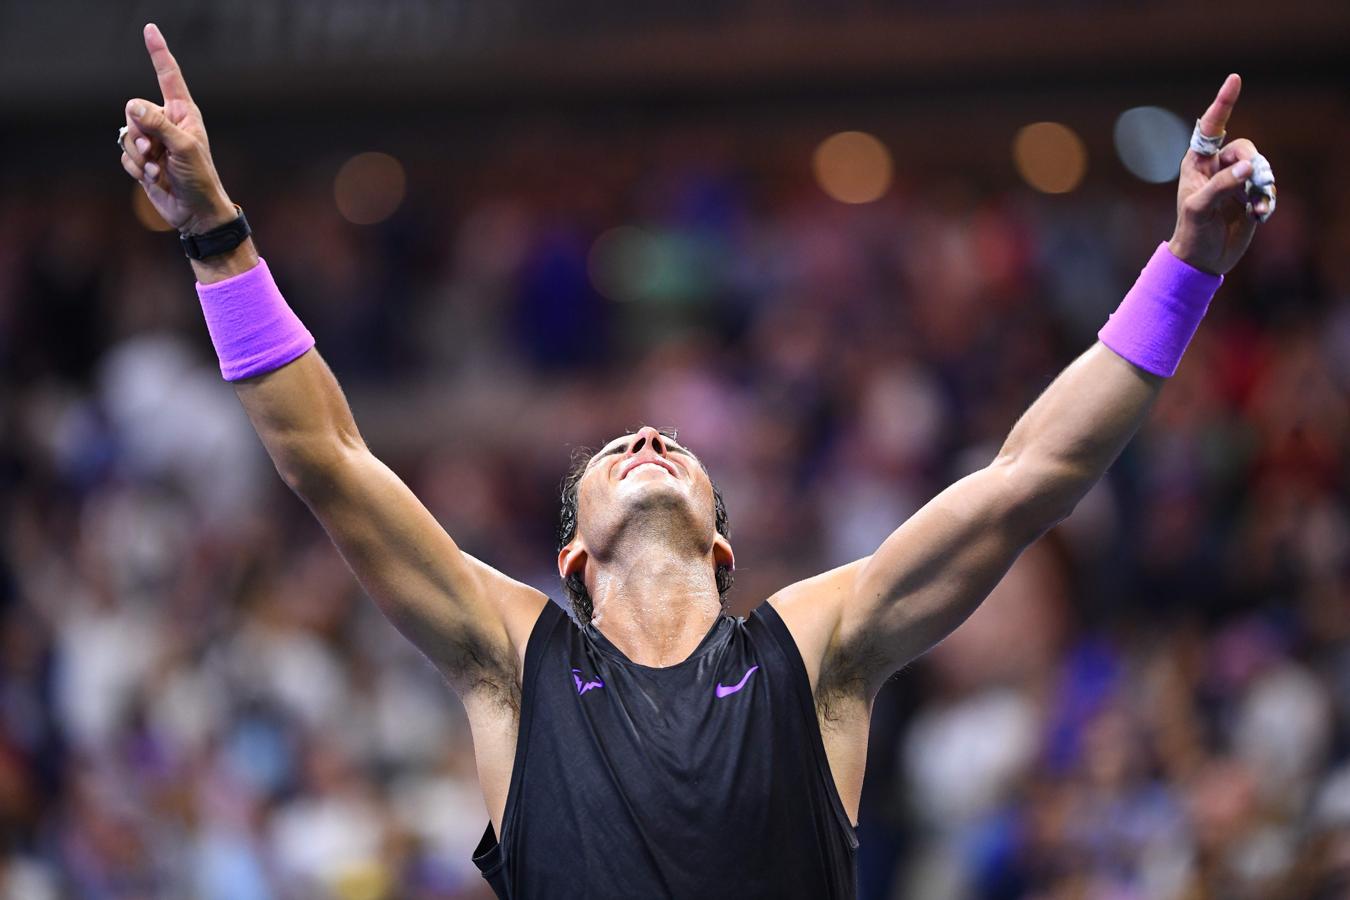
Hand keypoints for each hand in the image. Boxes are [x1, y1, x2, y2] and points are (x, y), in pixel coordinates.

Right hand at [119, 23, 235, 233]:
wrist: (195, 212)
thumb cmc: (199, 177)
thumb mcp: (183, 147)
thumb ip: (158, 124)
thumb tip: (132, 105)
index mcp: (182, 113)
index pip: (168, 76)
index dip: (158, 53)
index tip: (150, 29)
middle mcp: (166, 123)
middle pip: (134, 110)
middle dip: (140, 133)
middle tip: (154, 152)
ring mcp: (153, 142)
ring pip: (126, 134)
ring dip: (138, 156)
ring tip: (157, 169)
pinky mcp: (143, 161)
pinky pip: (124, 156)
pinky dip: (136, 169)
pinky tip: (154, 180)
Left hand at [1167, 73, 1272, 275]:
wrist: (1203, 259)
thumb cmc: (1192, 231)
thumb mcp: (1200, 208)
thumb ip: (1223, 185)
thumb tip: (1250, 167)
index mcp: (1198, 163)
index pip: (1211, 128)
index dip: (1223, 103)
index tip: (1234, 79)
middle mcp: (1218, 166)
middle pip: (1247, 149)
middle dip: (1255, 165)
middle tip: (1256, 184)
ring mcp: (1236, 180)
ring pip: (1261, 169)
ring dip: (1263, 188)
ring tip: (1256, 210)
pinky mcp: (1250, 195)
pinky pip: (1268, 188)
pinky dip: (1268, 200)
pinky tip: (1260, 216)